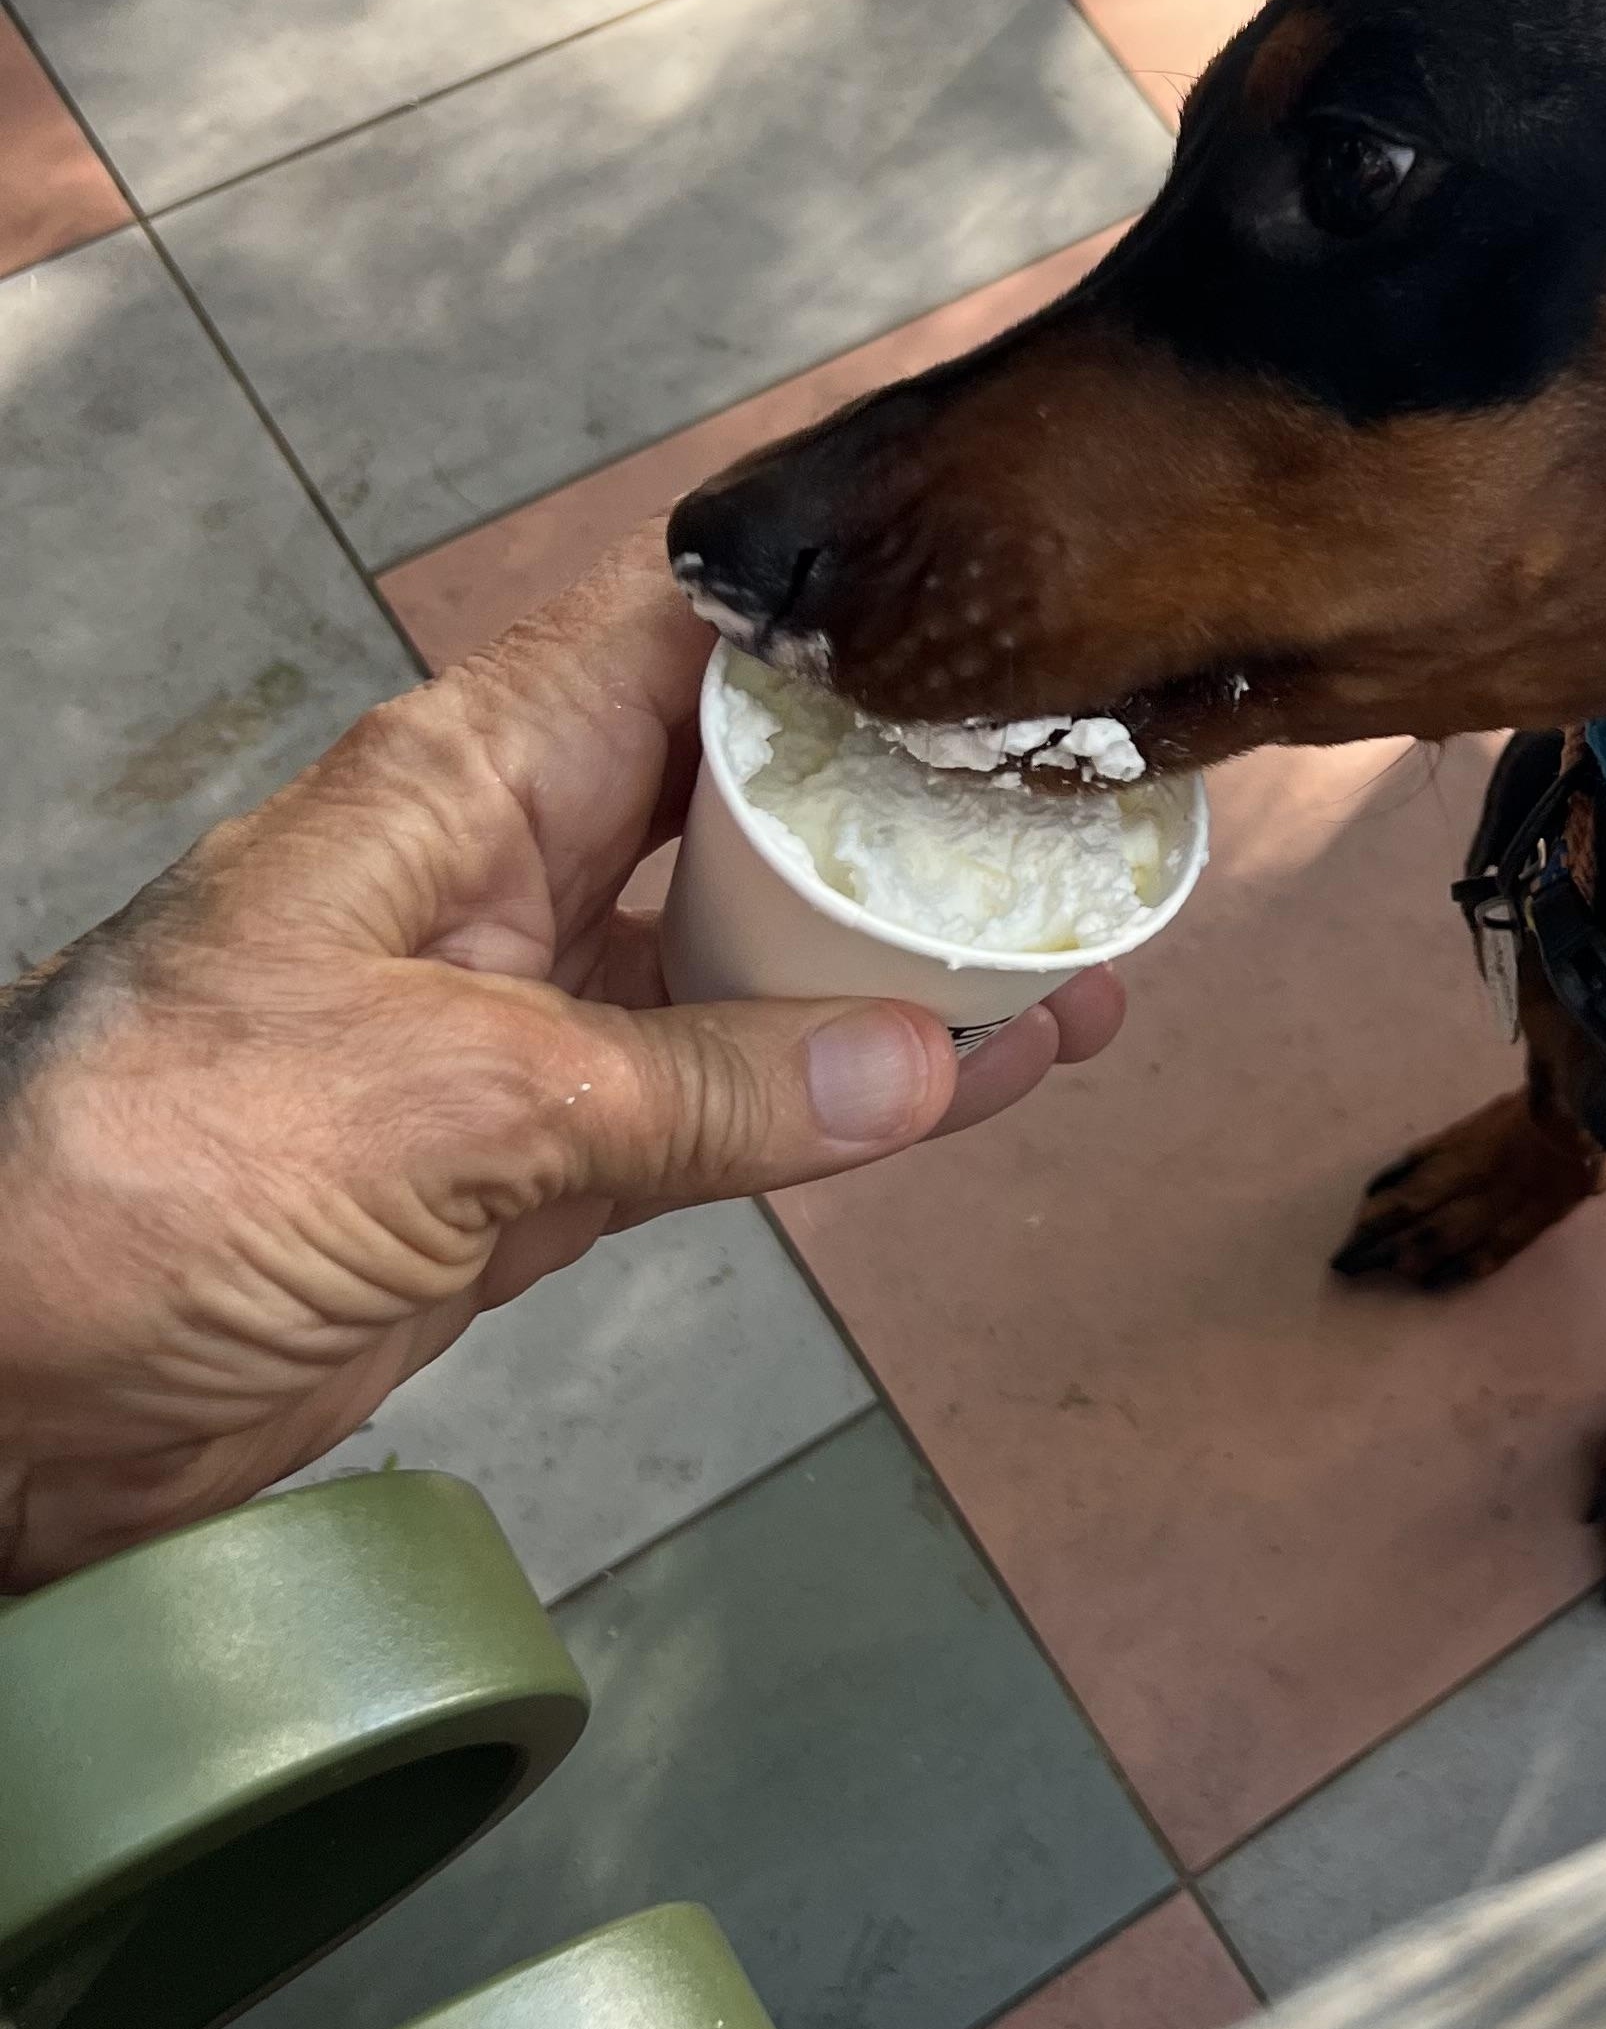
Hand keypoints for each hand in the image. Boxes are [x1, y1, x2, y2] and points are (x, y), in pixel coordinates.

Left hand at [0, 537, 1121, 1589]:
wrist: (5, 1401)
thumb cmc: (149, 1174)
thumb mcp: (453, 1100)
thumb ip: (703, 1084)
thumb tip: (923, 1064)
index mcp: (468, 785)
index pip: (679, 645)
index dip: (833, 627)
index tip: (992, 639)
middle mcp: (516, 876)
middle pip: (750, 804)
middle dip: (908, 811)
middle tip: (1076, 823)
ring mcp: (539, 1026)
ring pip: (762, 966)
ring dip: (909, 972)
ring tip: (1073, 968)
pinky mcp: (551, 1162)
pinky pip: (737, 1108)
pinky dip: (853, 1106)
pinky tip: (970, 1088)